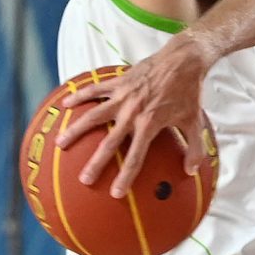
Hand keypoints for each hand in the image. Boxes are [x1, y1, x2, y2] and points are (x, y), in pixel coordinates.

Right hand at [59, 40, 213, 195]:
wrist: (182, 60)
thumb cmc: (188, 92)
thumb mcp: (194, 123)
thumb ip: (194, 150)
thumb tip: (190, 172)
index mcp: (150, 125)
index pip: (136, 158)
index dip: (125, 177)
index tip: (115, 193)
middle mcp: (132, 113)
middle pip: (109, 143)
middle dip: (96, 163)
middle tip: (84, 180)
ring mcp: (122, 96)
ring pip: (93, 116)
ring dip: (75, 130)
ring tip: (60, 143)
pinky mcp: (118, 82)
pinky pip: (94, 90)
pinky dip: (79, 96)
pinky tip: (65, 104)